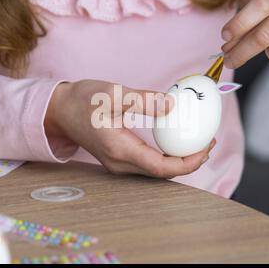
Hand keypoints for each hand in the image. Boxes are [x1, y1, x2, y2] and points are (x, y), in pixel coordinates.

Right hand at [45, 80, 215, 178]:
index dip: (189, 162)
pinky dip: (168, 156)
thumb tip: (172, 105)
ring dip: (180, 159)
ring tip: (198, 141)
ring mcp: (119, 164)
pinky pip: (150, 163)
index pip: (162, 168)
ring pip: (157, 170)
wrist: (60, 110)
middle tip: (209, 141)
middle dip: (190, 161)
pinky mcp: (120, 158)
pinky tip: (177, 141)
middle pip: (163, 173)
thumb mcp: (112, 94)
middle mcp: (120, 164)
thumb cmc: (82, 101)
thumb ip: (143, 101)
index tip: (206, 146)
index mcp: (120, 150)